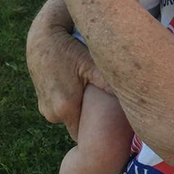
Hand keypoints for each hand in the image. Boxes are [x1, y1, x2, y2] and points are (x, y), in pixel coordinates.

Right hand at [26, 0, 111, 140]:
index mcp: (65, 108)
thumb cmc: (69, 48)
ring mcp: (44, 107)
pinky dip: (71, 102)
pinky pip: (61, 108)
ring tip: (92, 94)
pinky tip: (79, 88)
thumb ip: (108, 82)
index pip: (84, 136)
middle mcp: (52, 113)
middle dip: (91, 119)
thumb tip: (132, 94)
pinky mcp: (40, 100)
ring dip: (80, 109)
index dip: (98, 131)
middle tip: (106, 107)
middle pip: (78, 126)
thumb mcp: (91, 64)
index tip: (111, 124)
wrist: (42, 37)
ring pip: (69, 116)